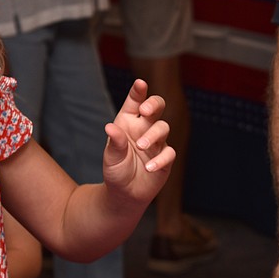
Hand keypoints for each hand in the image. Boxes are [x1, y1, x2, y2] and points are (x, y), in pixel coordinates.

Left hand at [101, 79, 174, 205]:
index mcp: (128, 121)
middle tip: (145, 111)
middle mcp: (144, 127)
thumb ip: (114, 142)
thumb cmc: (116, 169)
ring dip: (152, 135)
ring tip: (141, 146)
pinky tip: (149, 167)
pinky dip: (160, 159)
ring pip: (163, 127)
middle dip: (154, 104)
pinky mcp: (165, 158)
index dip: (138, 91)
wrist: (125, 193)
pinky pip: (168, 153)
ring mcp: (157, 142)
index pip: (134, 102)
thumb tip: (110, 127)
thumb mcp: (111, 156)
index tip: (140, 83)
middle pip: (156, 107)